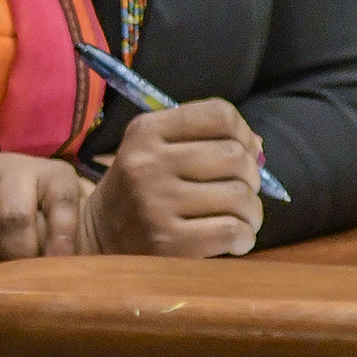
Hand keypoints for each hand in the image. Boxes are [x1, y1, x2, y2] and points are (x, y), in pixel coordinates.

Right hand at [79, 98, 263, 257]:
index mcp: (146, 131)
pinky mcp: (168, 242)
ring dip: (251, 210)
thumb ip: (203, 140)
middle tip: (239, 190)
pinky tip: (233, 239)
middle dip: (250, 176)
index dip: (243, 132)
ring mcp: (156, 203)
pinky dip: (244, 237)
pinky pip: (233, 231)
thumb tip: (258, 146)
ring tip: (239, 217)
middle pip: (234, 156)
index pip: (219, 114)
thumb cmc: (138, 189)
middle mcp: (149, 163)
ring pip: (239, 196)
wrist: (97, 236)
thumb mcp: (155, 150)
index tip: (242, 151)